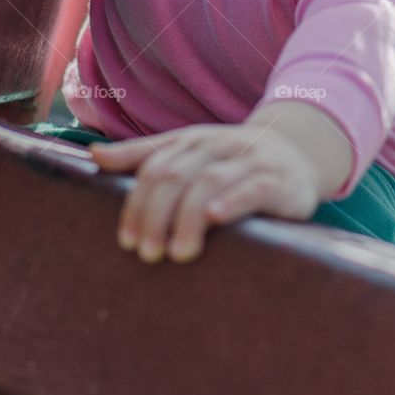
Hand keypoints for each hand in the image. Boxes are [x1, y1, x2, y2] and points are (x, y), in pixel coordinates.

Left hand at [89, 122, 321, 263]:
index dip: (136, 203)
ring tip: (177, 253)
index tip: (125, 240)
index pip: (154, 166)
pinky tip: (215, 218)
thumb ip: (144, 155)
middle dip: (155, 215)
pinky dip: (232, 200)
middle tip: (146, 254)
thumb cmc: (234, 160)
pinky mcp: (276, 179)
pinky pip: (252, 187)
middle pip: (175, 174)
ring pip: (209, 181)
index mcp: (193, 140)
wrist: (300, 153)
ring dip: (188, 218)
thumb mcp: (190, 152)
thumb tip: (95, 156)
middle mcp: (218, 144)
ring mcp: (248, 159)